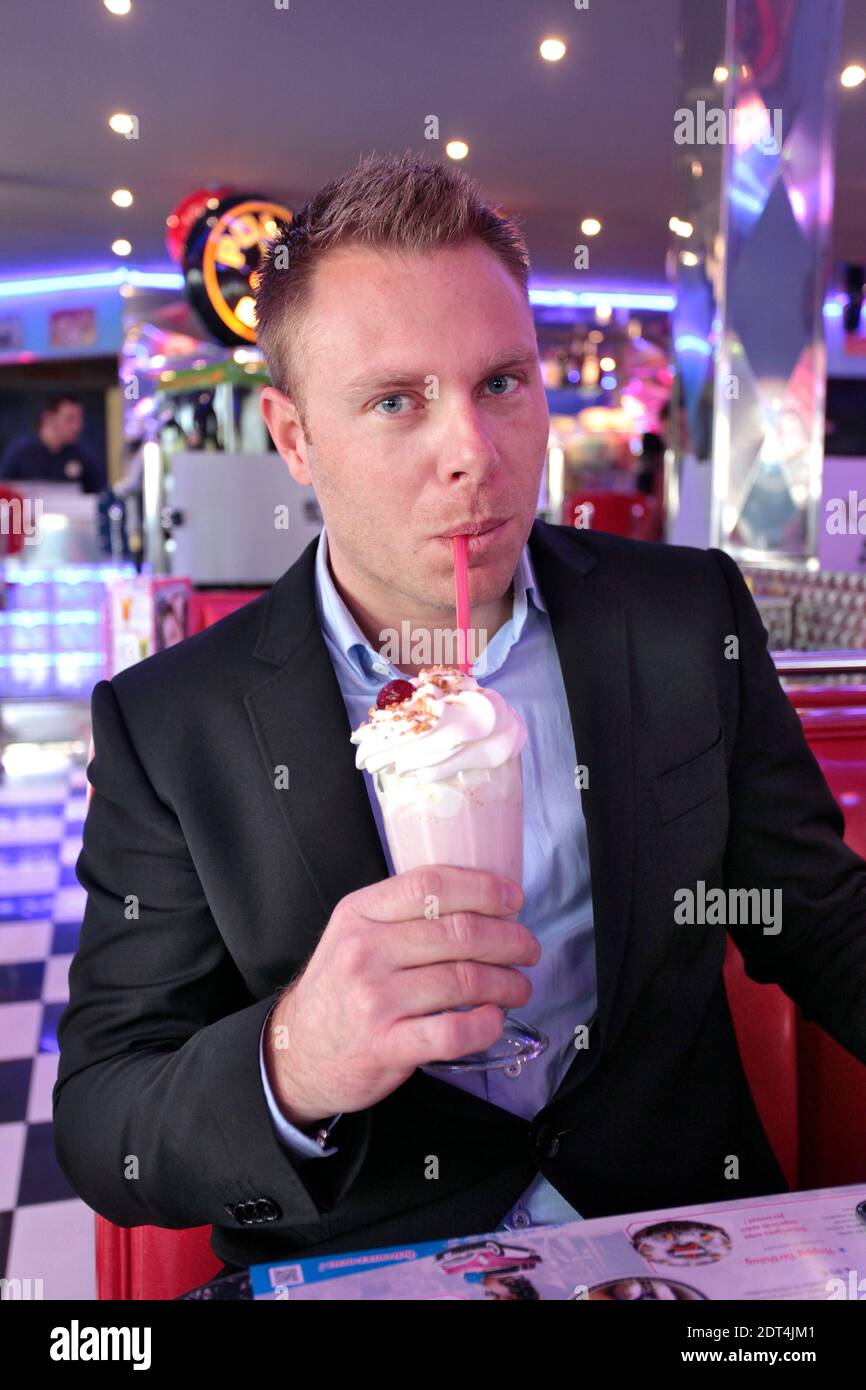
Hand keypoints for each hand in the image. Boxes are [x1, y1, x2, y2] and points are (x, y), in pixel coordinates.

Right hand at [263, 865, 538, 1124]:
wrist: (298, 1050)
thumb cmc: (339, 987)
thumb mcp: (354, 932)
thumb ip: (403, 912)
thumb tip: (480, 898)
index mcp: (360, 913)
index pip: (431, 886)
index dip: (483, 888)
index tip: (513, 899)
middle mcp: (365, 951)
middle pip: (458, 932)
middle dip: (509, 938)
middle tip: (528, 948)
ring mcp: (374, 1000)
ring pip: (463, 980)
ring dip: (506, 982)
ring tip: (520, 986)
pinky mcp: (386, 1046)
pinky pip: (452, 1032)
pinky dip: (485, 1025)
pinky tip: (494, 1019)